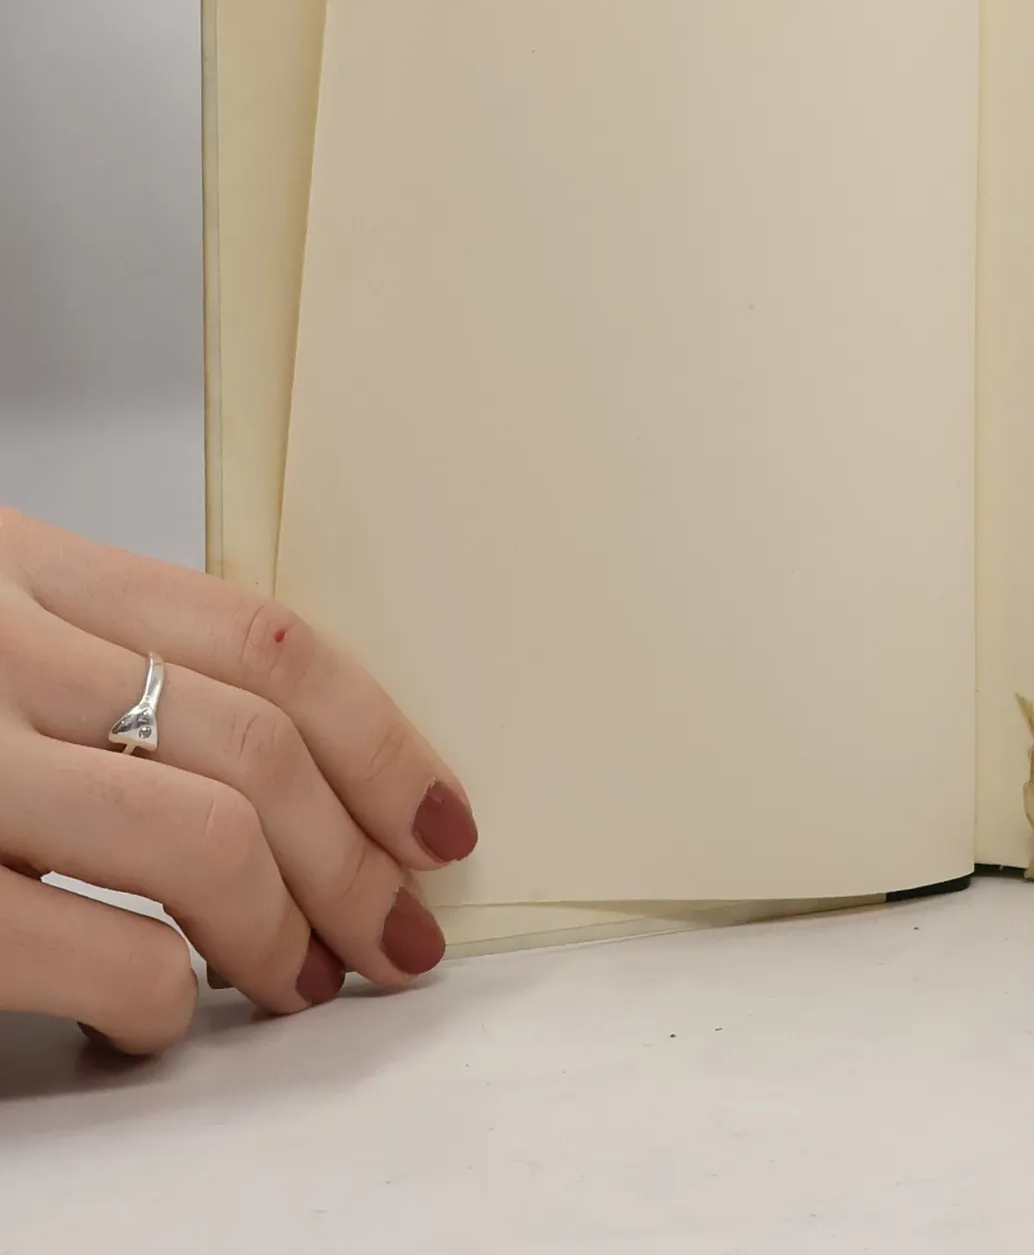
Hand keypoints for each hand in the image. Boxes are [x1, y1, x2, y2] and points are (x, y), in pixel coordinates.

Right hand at [0, 508, 475, 1054]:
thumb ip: (95, 651)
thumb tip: (283, 760)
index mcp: (20, 570)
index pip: (265, 640)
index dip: (383, 736)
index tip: (440, 817)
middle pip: (256, 744)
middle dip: (359, 854)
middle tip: (398, 932)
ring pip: (202, 838)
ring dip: (288, 928)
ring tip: (302, 978)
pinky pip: (97, 951)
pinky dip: (164, 997)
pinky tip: (165, 1014)